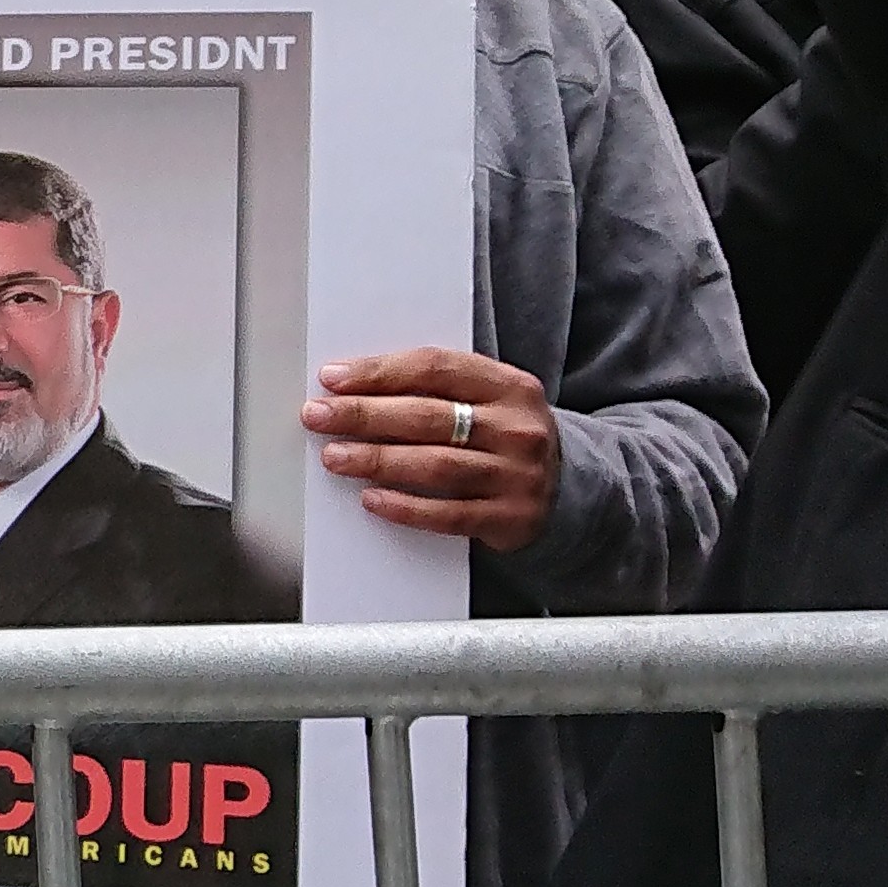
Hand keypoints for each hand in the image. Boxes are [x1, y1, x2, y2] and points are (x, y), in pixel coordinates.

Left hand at [306, 347, 560, 551]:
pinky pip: (449, 514)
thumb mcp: (489, 400)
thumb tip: (353, 387)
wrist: (569, 489)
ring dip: (378, 460)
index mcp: (509, 385)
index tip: (333, 379)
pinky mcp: (511, 518)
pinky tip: (371, 499)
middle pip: (428, 416)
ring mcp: (518, 475)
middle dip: (364, 415)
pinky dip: (405, 507)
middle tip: (318, 416)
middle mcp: (518, 428)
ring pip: (436, 465)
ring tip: (334, 457)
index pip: (435, 368)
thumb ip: (436, 390)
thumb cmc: (505, 437)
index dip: (380, 372)